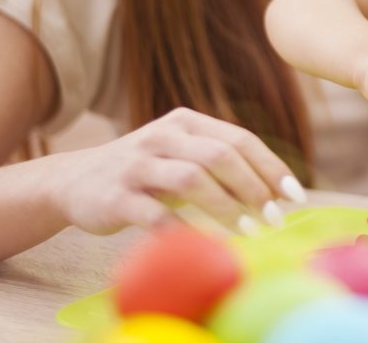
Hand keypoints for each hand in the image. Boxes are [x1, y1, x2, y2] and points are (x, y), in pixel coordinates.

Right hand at [47, 108, 305, 234]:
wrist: (72, 181)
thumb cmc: (145, 172)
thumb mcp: (181, 154)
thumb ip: (223, 163)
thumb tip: (280, 192)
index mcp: (186, 122)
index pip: (240, 138)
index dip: (271, 167)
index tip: (294, 196)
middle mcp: (163, 136)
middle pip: (220, 155)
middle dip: (254, 188)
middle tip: (275, 219)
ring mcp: (137, 164)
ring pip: (192, 179)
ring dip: (227, 207)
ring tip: (251, 231)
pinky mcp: (116, 197)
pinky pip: (155, 214)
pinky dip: (183, 230)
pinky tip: (203, 244)